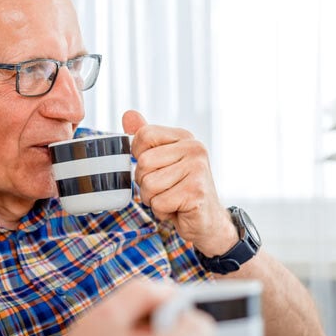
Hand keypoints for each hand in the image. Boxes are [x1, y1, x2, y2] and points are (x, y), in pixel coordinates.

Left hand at [122, 110, 237, 255]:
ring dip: (154, 199)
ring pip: (149, 185)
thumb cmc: (181, 190)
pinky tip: (178, 209)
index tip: (156, 168)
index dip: (140, 157)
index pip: (143, 136)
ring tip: (172, 199)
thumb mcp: (162, 161)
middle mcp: (195, 149)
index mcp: (184, 137)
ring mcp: (197, 170)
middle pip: (143, 163)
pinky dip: (162, 211)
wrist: (207, 221)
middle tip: (166, 189)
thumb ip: (146, 139)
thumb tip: (128, 114)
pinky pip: (159, 203)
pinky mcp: (196, 192)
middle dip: (146, 183)